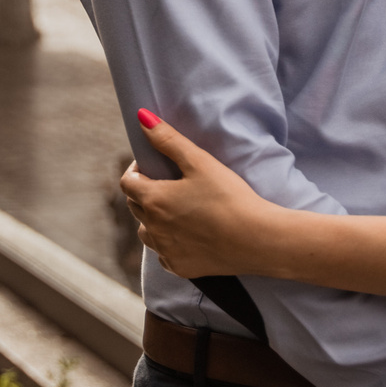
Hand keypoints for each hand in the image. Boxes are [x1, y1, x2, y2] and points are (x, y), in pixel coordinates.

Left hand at [119, 110, 272, 276]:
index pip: (127, 182)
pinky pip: (164, 254)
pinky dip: (169, 243)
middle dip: (145, 191)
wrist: (258, 239)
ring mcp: (166, 251)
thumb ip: (169, 140)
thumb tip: (142, 118)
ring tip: (177, 209)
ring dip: (153, 219)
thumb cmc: (230, 197)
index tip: (154, 164)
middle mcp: (153, 229)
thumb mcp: (200, 162)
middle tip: (169, 183)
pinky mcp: (181, 268)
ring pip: (146, 232)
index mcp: (154, 200)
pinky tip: (187, 234)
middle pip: (134, 206)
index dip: (137, 169)